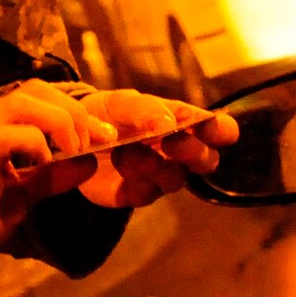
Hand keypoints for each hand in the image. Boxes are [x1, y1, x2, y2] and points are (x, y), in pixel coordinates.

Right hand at [0, 81, 109, 279]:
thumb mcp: (25, 194)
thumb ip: (54, 175)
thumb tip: (91, 162)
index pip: (36, 98)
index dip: (72, 109)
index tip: (102, 134)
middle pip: (33, 90)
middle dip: (72, 110)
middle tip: (93, 140)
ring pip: (22, 103)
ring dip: (58, 121)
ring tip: (73, 149)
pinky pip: (9, 135)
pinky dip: (35, 144)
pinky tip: (43, 164)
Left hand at [76, 89, 238, 208]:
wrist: (73, 139)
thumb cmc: (107, 114)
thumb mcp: (122, 102)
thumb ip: (145, 108)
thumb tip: (169, 122)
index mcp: (183, 122)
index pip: (219, 130)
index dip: (222, 131)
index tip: (211, 129)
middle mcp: (178, 151)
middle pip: (207, 160)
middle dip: (192, 152)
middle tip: (170, 142)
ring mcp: (161, 175)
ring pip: (176, 179)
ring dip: (154, 165)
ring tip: (126, 153)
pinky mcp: (139, 194)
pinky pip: (146, 193)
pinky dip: (133, 180)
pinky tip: (118, 165)